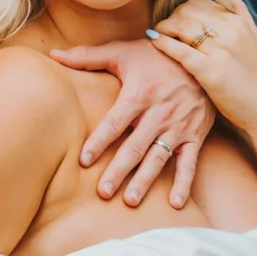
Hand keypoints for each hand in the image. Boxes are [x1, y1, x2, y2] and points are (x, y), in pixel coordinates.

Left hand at [50, 37, 215, 208]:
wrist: (203, 55)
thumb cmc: (156, 55)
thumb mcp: (123, 51)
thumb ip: (88, 57)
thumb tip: (53, 55)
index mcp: (139, 94)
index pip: (115, 122)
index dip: (99, 141)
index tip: (84, 160)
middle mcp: (159, 113)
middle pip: (135, 146)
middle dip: (119, 170)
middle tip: (103, 192)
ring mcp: (179, 126)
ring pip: (159, 158)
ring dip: (145, 180)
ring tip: (130, 201)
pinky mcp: (196, 135)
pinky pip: (190, 162)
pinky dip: (184, 184)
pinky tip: (175, 204)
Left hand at [150, 0, 256, 179]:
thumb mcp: (255, 36)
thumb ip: (239, 9)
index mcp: (239, 22)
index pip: (199, 2)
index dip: (181, 10)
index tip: (175, 21)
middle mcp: (230, 31)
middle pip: (187, 11)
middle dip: (171, 18)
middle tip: (163, 29)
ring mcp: (220, 51)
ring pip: (182, 26)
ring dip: (164, 28)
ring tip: (158, 35)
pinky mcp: (210, 71)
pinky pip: (180, 50)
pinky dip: (163, 43)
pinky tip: (154, 41)